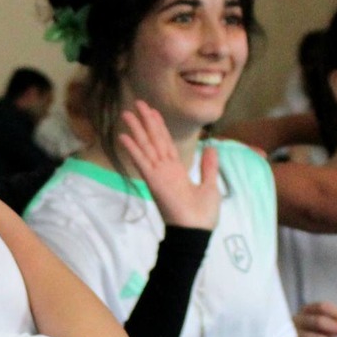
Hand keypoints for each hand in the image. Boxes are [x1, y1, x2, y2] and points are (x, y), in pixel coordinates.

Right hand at [119, 100, 220, 229]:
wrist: (196, 233)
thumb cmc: (203, 215)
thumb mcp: (210, 186)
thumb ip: (209, 167)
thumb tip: (212, 147)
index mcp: (177, 171)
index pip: (166, 144)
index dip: (159, 127)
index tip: (153, 112)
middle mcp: (165, 170)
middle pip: (153, 140)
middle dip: (146, 121)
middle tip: (137, 103)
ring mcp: (158, 175)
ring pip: (146, 146)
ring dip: (136, 130)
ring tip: (126, 113)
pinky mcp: (154, 181)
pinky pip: (142, 162)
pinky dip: (133, 149)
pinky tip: (124, 136)